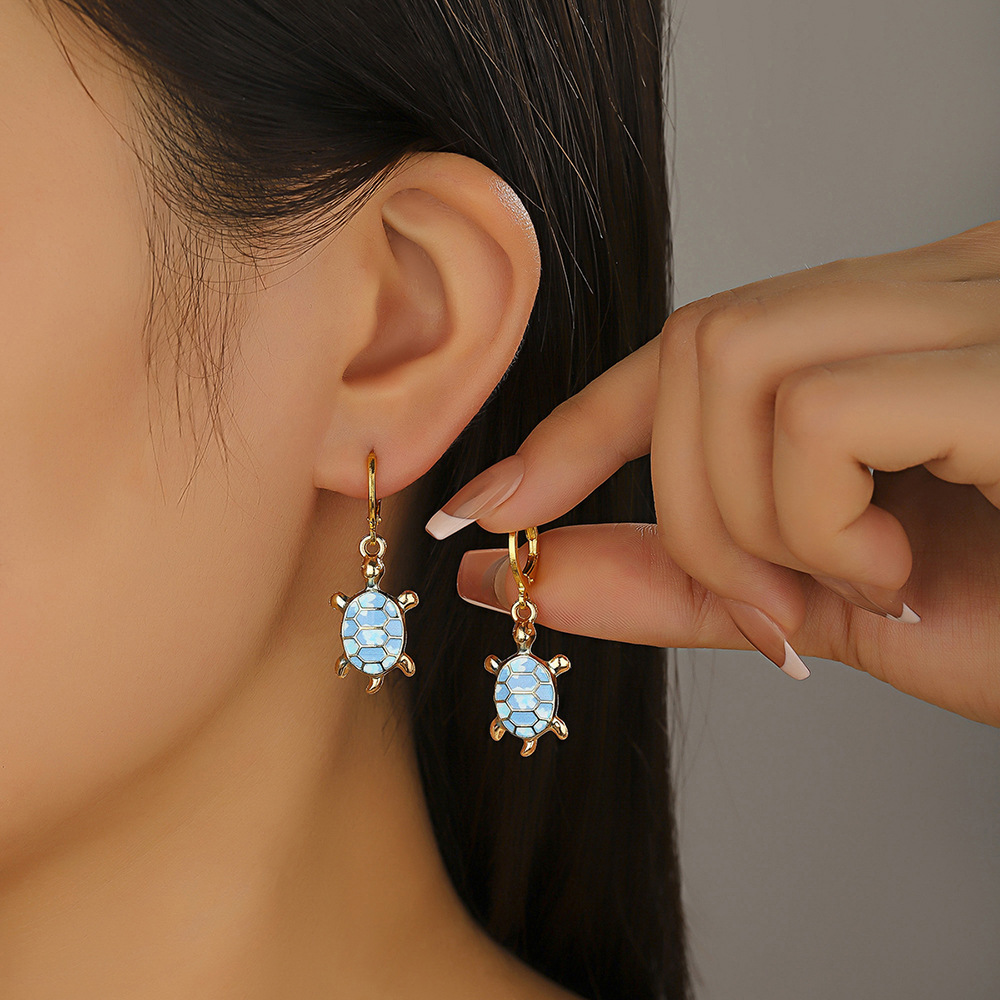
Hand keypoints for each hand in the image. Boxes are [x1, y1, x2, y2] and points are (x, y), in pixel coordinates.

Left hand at [425, 220, 999, 727]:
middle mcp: (942, 283)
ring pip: (736, 363)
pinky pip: (820, 413)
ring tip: (848, 591)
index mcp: (893, 331)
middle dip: (682, 505)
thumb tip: (529, 570)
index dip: (576, 427)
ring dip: (745, 521)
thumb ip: (676, 578)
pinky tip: (898, 569)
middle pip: (699, 344)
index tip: (488, 507)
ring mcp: (983, 301)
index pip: (693, 343)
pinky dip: (815, 521)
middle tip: (765, 612)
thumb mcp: (823, 600)